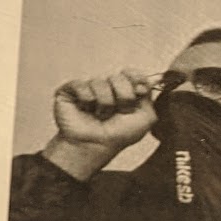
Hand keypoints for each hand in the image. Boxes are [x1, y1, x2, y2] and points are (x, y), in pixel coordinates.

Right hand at [43, 69, 157, 179]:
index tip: (139, 92)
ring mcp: (89, 87)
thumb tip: (148, 80)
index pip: (132, 73)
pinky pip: (81, 85)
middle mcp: (107, 87)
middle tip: (117, 112)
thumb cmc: (117, 136)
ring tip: (100, 115)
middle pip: (118, 77)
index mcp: (124, 90)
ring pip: (100, 82)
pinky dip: (87, 100)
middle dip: (122, 97)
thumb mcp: (145, 118)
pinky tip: (86, 110)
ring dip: (104, 103)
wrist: (94, 147)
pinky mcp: (70, 90)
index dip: (136, 80)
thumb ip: (150, 96)